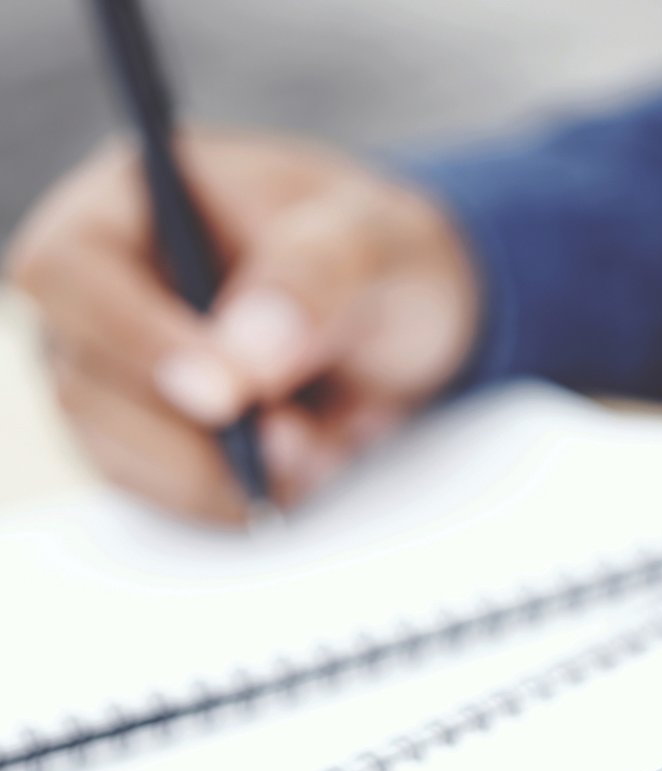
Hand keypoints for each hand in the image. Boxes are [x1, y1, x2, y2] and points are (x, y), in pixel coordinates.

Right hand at [5, 129, 480, 523]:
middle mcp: (109, 292)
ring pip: (119, 456)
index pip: (70, 272)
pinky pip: (167, 495)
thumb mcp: (374, 242)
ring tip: (318, 445)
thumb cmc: (381, 255)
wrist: (412, 319)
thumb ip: (312, 280)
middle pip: (84, 386)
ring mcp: (124, 374)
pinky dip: (239, 497)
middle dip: (194, 436)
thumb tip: (240, 360)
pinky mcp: (157, 440)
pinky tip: (304, 465)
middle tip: (295, 438)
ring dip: (223, 477)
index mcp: (136, 202)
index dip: (133, 341)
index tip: (222, 395)